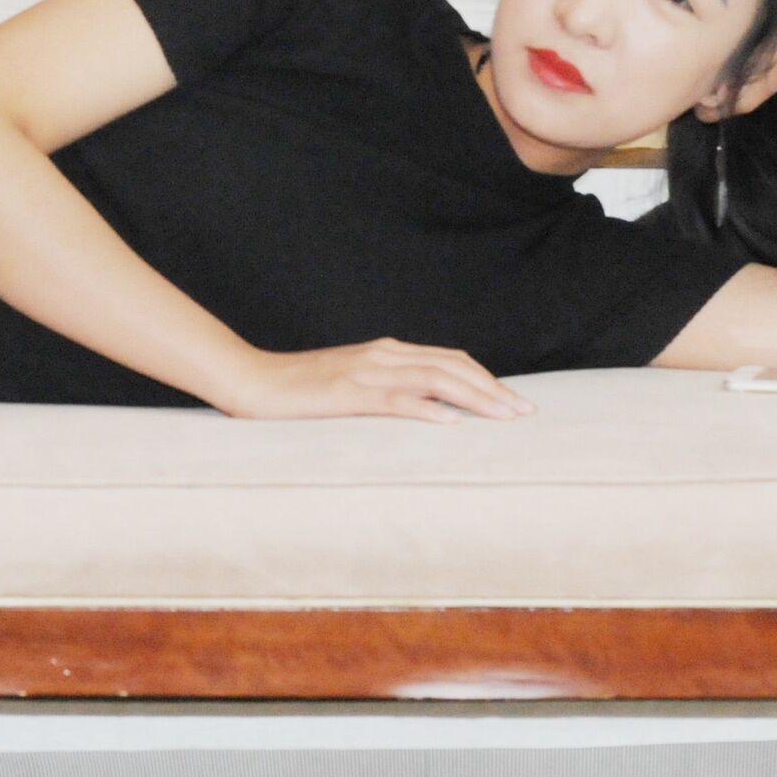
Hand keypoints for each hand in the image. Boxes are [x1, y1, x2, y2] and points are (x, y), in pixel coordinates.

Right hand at [213, 338, 536, 422]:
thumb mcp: (350, 385)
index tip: (514, 402)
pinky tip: (451, 423)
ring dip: (475, 399)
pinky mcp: (348, 393)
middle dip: (493, 390)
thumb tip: (426, 411)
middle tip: (525, 414)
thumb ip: (385, 390)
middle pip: (452, 367)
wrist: (251, 381)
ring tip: (504, 417)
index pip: (450, 361)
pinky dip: (428, 410)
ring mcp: (366, 372)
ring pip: (435, 380)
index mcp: (385, 352)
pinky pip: (396, 400)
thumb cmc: (298, 391)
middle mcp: (382, 355)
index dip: (486, 379)